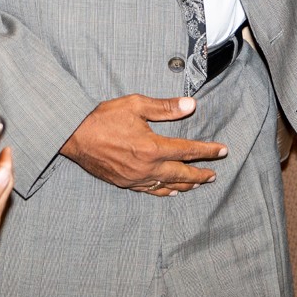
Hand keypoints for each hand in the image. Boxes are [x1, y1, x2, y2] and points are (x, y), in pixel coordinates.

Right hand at [59, 94, 226, 196]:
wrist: (74, 136)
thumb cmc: (103, 117)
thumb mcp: (135, 105)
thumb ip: (165, 108)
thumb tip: (190, 105)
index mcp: (152, 147)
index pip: (187, 150)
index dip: (207, 151)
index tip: (222, 151)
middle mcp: (147, 167)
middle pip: (181, 173)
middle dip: (200, 174)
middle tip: (214, 174)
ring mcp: (135, 178)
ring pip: (167, 186)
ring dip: (185, 185)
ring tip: (198, 184)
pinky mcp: (125, 183)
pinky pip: (150, 191)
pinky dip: (164, 192)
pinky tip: (171, 192)